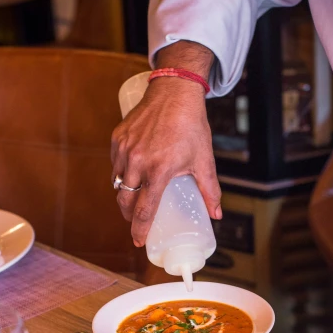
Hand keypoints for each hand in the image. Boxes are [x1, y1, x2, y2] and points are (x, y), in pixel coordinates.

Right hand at [110, 42, 220, 246]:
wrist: (174, 92)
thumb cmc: (191, 125)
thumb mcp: (204, 160)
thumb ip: (210, 190)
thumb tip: (216, 215)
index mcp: (159, 171)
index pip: (144, 210)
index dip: (140, 229)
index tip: (138, 241)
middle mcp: (137, 162)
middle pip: (126, 201)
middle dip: (129, 216)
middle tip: (137, 221)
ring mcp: (125, 150)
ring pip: (117, 183)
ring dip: (124, 195)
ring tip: (134, 200)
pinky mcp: (117, 138)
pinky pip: (115, 164)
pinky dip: (120, 174)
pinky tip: (130, 176)